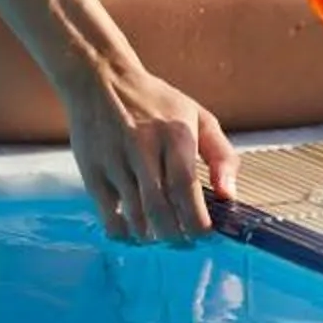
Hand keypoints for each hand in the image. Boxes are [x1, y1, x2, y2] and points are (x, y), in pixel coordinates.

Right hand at [57, 54, 241, 244]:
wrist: (101, 80)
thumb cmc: (155, 102)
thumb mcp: (197, 116)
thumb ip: (221, 154)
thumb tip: (230, 195)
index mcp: (174, 134)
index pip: (186, 187)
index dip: (196, 220)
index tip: (204, 235)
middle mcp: (143, 147)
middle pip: (160, 208)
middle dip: (176, 236)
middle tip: (184, 242)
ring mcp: (114, 161)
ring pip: (135, 217)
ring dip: (152, 237)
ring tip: (162, 236)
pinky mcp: (92, 173)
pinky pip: (109, 217)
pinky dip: (124, 234)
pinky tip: (135, 233)